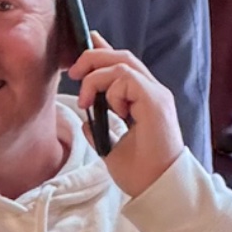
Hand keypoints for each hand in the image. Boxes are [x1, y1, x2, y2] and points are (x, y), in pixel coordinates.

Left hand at [66, 37, 179, 200]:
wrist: (158, 190)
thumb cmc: (141, 174)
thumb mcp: (111, 148)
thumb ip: (100, 130)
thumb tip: (86, 121)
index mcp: (144, 100)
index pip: (122, 65)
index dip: (102, 50)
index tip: (85, 41)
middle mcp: (152, 93)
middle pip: (121, 56)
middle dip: (92, 58)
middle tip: (73, 73)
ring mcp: (156, 95)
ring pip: (121, 63)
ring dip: (95, 77)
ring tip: (85, 100)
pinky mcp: (156, 101)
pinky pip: (127, 79)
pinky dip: (112, 91)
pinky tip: (114, 112)